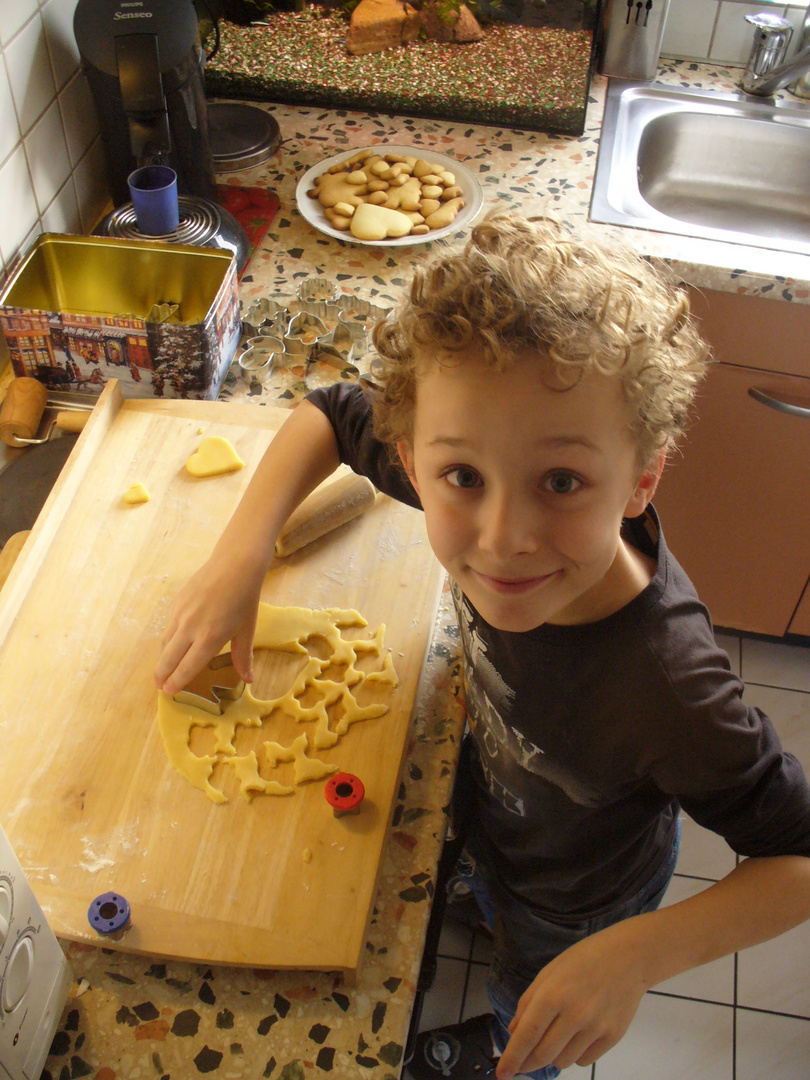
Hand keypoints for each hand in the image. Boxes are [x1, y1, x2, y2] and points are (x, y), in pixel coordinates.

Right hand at [153, 555, 265, 695]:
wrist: (235, 565)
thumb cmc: (245, 599)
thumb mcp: (247, 630)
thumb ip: (243, 656)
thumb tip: (248, 680)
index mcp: (209, 638)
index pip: (187, 667)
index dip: (177, 681)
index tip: (169, 692)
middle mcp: (191, 628)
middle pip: (169, 658)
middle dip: (161, 675)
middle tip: (158, 686)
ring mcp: (181, 614)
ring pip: (165, 642)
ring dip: (162, 658)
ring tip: (161, 670)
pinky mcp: (177, 602)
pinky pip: (169, 626)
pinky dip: (168, 639)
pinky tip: (171, 645)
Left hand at [495, 919, 649, 1078]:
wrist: (629, 957)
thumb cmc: (584, 959)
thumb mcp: (550, 971)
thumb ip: (529, 1001)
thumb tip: (514, 1031)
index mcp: (553, 993)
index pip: (527, 1034)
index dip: (512, 1057)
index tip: (502, 1074)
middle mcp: (574, 1014)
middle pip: (544, 1055)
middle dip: (528, 1064)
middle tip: (520, 1066)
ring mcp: (596, 1027)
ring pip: (563, 1061)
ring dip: (553, 1056)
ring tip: (557, 1036)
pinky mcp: (613, 1037)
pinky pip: (585, 1060)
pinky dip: (575, 1054)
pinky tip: (578, 1035)